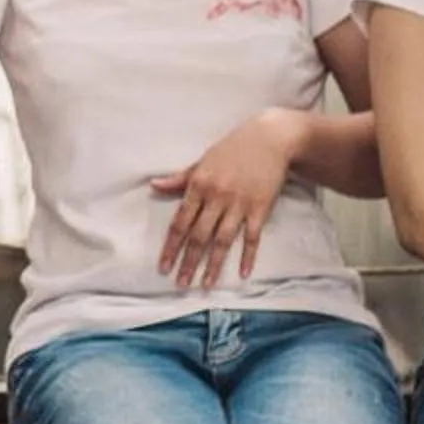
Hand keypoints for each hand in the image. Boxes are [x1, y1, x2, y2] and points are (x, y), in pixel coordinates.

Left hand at [150, 109, 301, 285]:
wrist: (269, 138)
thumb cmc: (232, 149)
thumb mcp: (202, 161)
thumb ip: (179, 179)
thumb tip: (154, 185)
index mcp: (198, 185)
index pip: (180, 223)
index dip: (171, 247)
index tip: (163, 267)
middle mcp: (216, 197)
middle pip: (199, 236)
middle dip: (188, 262)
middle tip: (181, 284)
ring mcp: (239, 204)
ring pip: (223, 240)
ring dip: (213, 265)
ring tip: (205, 284)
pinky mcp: (260, 207)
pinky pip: (252, 237)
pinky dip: (248, 256)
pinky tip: (243, 273)